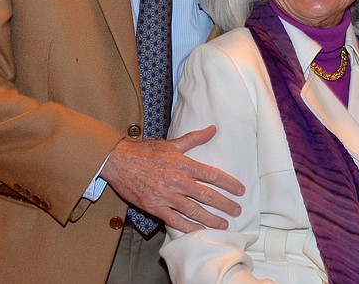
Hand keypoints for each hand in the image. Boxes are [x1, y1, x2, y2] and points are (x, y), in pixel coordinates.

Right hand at [101, 125, 243, 232]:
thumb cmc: (146, 151)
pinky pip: (173, 220)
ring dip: (209, 219)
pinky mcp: (154, 207)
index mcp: (182, 164)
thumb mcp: (172, 143)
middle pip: (205, 195)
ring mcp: (165, 196)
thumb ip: (194, 138)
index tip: (240, 190)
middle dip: (224, 204)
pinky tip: (198, 229)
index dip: (228, 183)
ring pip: (192, 210)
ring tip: (223, 224)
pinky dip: (187, 226)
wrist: (118, 161)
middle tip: (237, 210)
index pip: (211, 175)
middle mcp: (176, 181)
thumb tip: (213, 129)